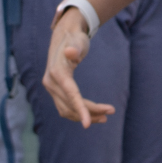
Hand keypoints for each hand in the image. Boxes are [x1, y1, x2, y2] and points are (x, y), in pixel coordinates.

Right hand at [43, 6, 114, 126]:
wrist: (65, 37)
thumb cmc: (75, 39)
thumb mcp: (77, 41)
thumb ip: (75, 47)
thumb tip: (71, 52)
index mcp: (56, 72)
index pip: (70, 94)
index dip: (80, 109)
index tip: (87, 124)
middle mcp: (51, 83)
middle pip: (71, 105)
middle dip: (90, 112)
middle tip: (111, 111)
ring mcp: (52, 89)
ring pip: (67, 110)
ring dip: (85, 115)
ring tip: (105, 116)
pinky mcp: (56, 92)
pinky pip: (66, 107)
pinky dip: (79, 112)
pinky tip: (93, 113)